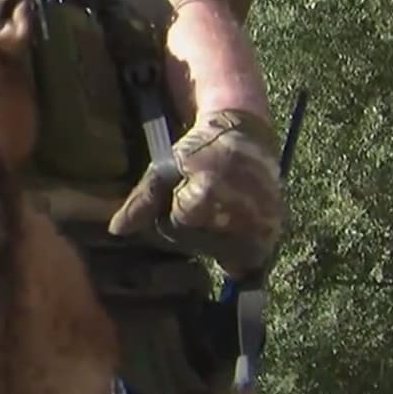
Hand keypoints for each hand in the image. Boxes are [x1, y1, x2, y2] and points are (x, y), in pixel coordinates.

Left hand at [107, 109, 284, 277]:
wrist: (244, 134)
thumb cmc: (199, 149)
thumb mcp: (164, 168)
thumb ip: (141, 201)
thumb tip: (116, 231)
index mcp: (204, 200)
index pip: (173, 230)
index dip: (171, 215)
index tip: (181, 192)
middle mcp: (236, 218)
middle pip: (199, 247)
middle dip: (193, 231)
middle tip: (202, 202)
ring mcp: (261, 227)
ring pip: (224, 257)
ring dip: (217, 243)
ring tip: (217, 212)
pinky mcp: (276, 230)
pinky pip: (251, 259)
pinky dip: (240, 252)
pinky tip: (234, 231)